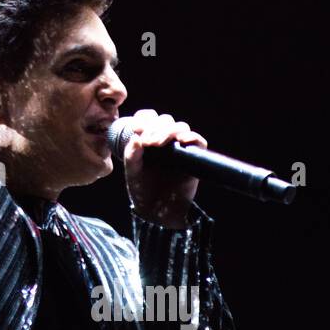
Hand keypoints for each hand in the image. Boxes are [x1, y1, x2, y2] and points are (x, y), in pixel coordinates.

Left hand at [123, 109, 208, 228]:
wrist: (157, 211)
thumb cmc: (143, 190)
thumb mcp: (132, 172)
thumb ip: (131, 156)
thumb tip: (135, 137)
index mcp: (148, 139)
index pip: (148, 117)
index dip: (143, 118)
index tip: (135, 129)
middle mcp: (165, 140)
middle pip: (165, 120)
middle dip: (155, 127)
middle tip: (147, 142)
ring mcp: (180, 148)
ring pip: (180, 127)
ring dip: (168, 131)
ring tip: (157, 144)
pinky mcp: (194, 157)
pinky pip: (199, 141)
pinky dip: (192, 137)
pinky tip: (182, 141)